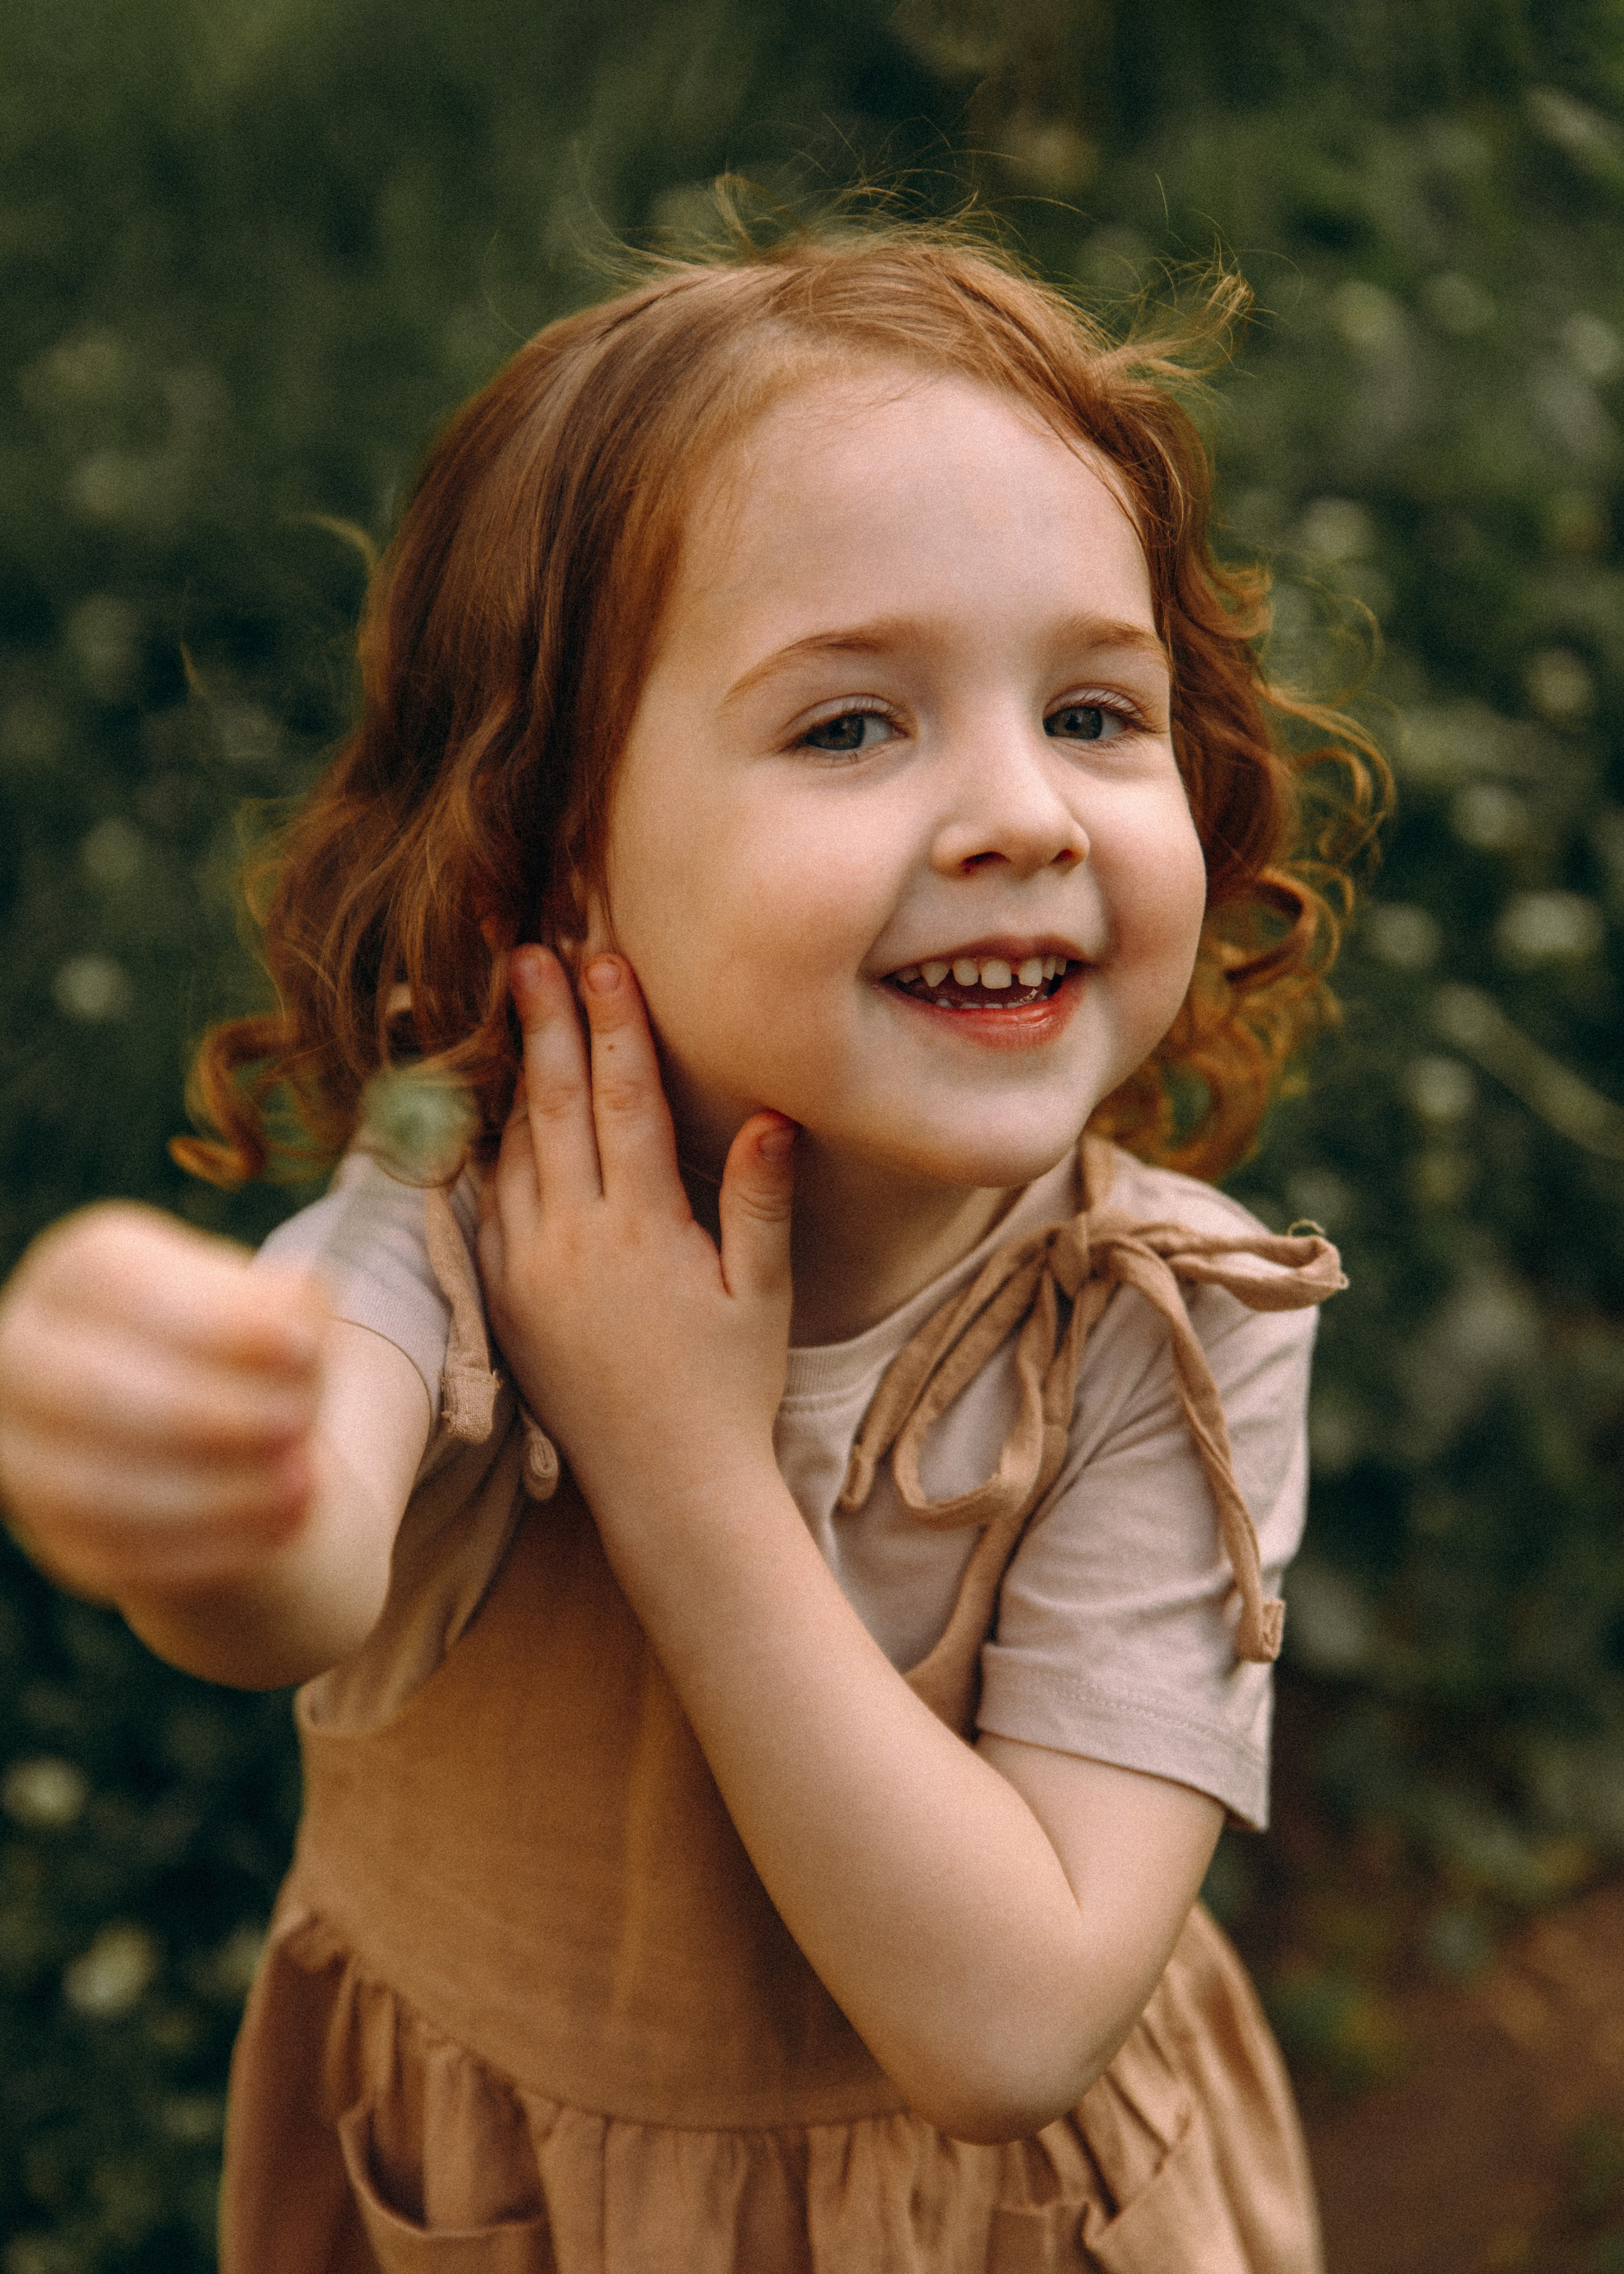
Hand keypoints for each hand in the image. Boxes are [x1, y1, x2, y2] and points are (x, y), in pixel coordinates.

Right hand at [0, 1205, 326, 1605]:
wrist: (216, 1441)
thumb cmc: (246, 1350)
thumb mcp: (276, 1308)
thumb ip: (290, 1305)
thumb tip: (299, 1316)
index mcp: (78, 1274)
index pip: (115, 1285)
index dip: (214, 1321)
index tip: (306, 1348)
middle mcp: (29, 1357)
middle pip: (91, 1389)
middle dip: (211, 1413)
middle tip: (299, 1422)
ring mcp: (27, 1455)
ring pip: (94, 1486)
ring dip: (213, 1490)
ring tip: (303, 1480)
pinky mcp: (60, 1538)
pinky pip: (117, 1554)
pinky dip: (210, 1546)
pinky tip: (282, 1524)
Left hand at [477, 948, 795, 1528]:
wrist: (665, 1486)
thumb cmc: (730, 1388)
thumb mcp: (764, 1296)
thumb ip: (759, 1202)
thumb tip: (772, 1114)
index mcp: (642, 1231)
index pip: (623, 1101)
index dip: (614, 1023)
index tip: (603, 959)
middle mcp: (572, 1241)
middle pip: (552, 1104)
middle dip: (544, 1020)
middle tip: (528, 952)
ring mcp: (527, 1268)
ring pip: (513, 1146)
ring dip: (516, 1072)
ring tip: (515, 1008)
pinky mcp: (503, 1295)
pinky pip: (491, 1198)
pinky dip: (496, 1143)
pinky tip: (503, 1108)